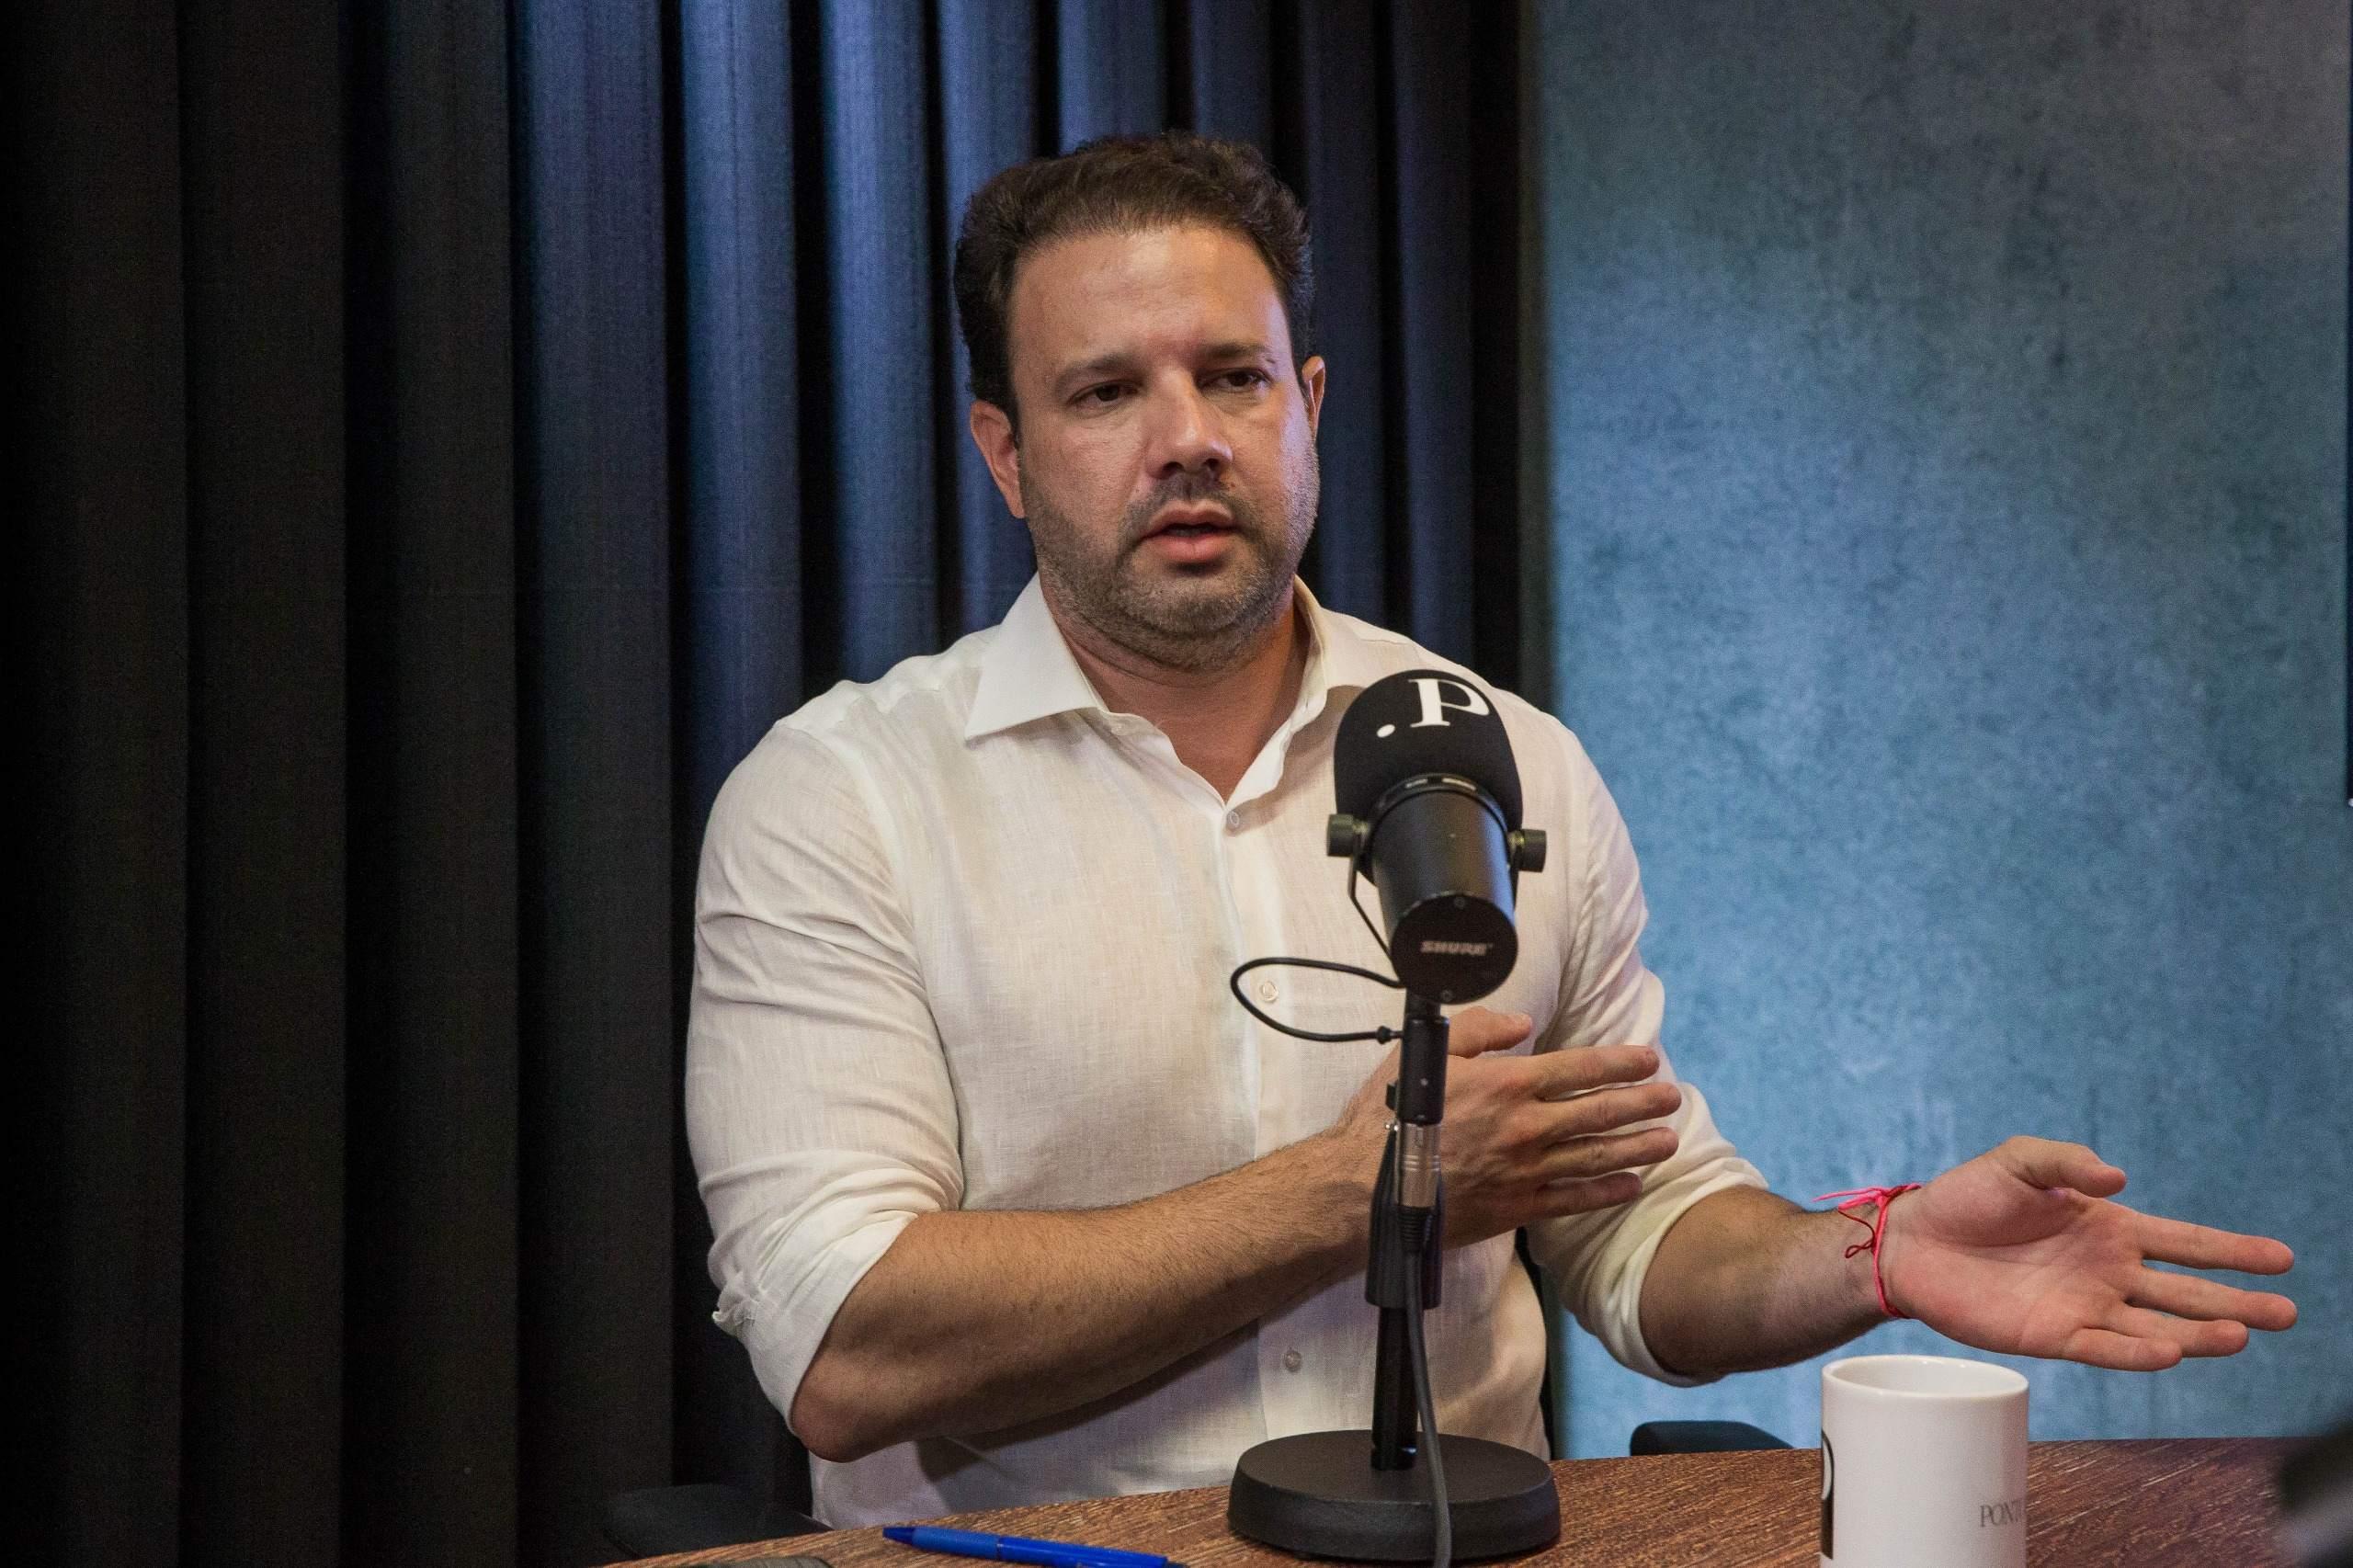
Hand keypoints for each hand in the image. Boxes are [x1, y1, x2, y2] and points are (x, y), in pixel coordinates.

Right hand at [1333, 1006, 1683, 1245]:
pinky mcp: (1516, 1207)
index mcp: (1508, 1084)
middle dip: (1641, 1104)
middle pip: (1600, 1113)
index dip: (1620, 1064)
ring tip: (1668, 1140)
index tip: (1648, 1060)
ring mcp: (1525, 1170)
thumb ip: (1479, 1030)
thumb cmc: (1391, 1115)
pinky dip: (1605, 1192)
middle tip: (1671, 1098)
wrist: (1366, 1185)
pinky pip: (1573, 1199)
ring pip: (1595, 1156)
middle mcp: (1526, 1126)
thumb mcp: (1429, 1054)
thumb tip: (1521, 1024)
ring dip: (1636, 1147)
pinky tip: (1630, 1185)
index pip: (1580, 1069)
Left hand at [1879, 1136, 2297, 1369]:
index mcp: (2110, 1228)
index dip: (2233, 1251)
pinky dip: (2137, 1351)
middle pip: (2186, 1290)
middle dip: (2237, 1301)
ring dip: (2197, 1333)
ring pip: (2156, 1324)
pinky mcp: (2054, 1336)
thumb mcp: (2019, 1161)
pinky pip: (2105, 1348)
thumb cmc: (1969, 1197)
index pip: (2185, 1241)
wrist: (1914, 1242)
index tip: (2282, 1259)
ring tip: (2240, 1335)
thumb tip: (2118, 1179)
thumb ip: (2068, 1164)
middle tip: (2286, 1312)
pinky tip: (2169, 1349)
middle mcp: (2108, 1272)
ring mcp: (2085, 1307)